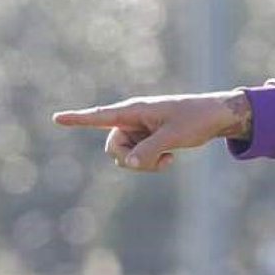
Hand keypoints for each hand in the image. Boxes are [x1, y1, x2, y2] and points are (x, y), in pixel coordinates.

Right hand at [52, 90, 251, 172]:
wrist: (218, 118)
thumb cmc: (196, 120)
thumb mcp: (174, 136)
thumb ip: (149, 151)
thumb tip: (127, 164)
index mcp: (135, 111)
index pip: (100, 116)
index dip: (78, 119)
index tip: (56, 118)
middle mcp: (133, 120)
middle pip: (113, 147)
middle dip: (129, 160)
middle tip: (158, 160)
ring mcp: (140, 130)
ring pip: (126, 156)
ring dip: (144, 163)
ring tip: (168, 158)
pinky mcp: (148, 139)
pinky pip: (138, 158)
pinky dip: (150, 163)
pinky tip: (170, 159)